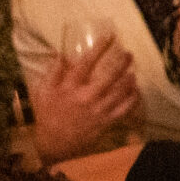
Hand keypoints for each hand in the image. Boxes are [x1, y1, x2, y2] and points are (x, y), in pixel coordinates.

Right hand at [30, 40, 139, 162]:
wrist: (55, 143)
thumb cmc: (48, 114)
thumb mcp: (43, 91)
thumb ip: (53, 71)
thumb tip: (61, 53)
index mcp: (70, 87)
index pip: (86, 62)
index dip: (99, 48)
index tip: (109, 37)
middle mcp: (86, 97)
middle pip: (109, 76)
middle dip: (121, 62)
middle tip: (128, 53)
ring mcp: (99, 110)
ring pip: (120, 91)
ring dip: (129, 78)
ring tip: (133, 70)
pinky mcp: (107, 121)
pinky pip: (125, 109)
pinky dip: (133, 98)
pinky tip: (136, 90)